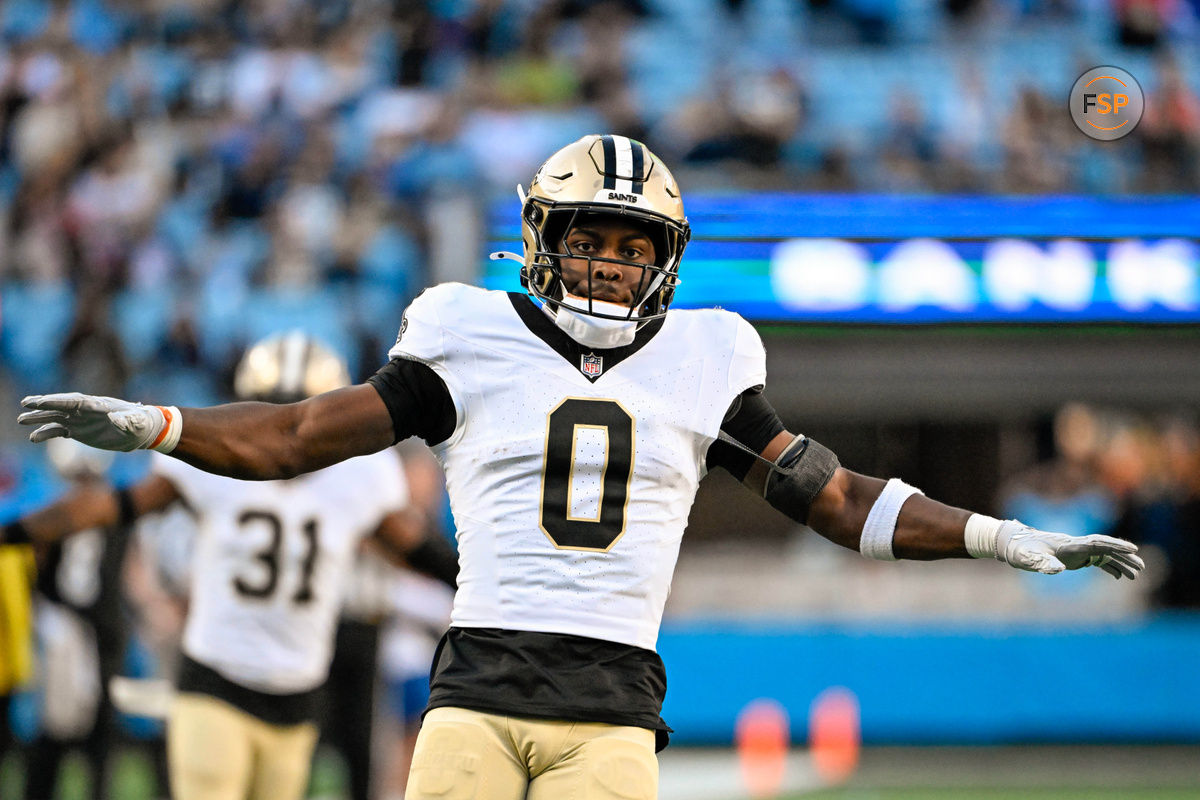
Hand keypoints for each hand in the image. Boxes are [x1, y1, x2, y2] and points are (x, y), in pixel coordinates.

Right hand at [19, 393, 180, 452]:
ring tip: (21, 419)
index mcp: (99, 405)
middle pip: (62, 405)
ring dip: (40, 417)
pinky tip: (33, 437)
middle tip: (25, 403)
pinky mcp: (78, 430)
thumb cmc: (141, 424)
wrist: (140, 430)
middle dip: (44, 404)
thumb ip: (128, 421)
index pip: (76, 401)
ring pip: (56, 416)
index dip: (59, 401)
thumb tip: (116, 419)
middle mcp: (86, 410)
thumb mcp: (137, 423)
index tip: (42, 401)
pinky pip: (59, 431)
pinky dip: (46, 433)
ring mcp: (80, 420)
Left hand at [995, 520, 1143, 579]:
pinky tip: (1118, 577)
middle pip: (1105, 548)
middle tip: (1142, 566)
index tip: (1132, 549)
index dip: (1115, 545)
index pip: (1097, 542)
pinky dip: (1108, 568)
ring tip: (1136, 575)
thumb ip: (1043, 563)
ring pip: (1103, 555)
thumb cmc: (1020, 550)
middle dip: (1124, 556)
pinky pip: (1095, 561)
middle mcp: (1075, 546)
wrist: (1011, 544)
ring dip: (1120, 563)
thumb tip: (1058, 570)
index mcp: (1069, 544)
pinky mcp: (1072, 557)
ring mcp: (1075, 551)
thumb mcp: (1029, 558)